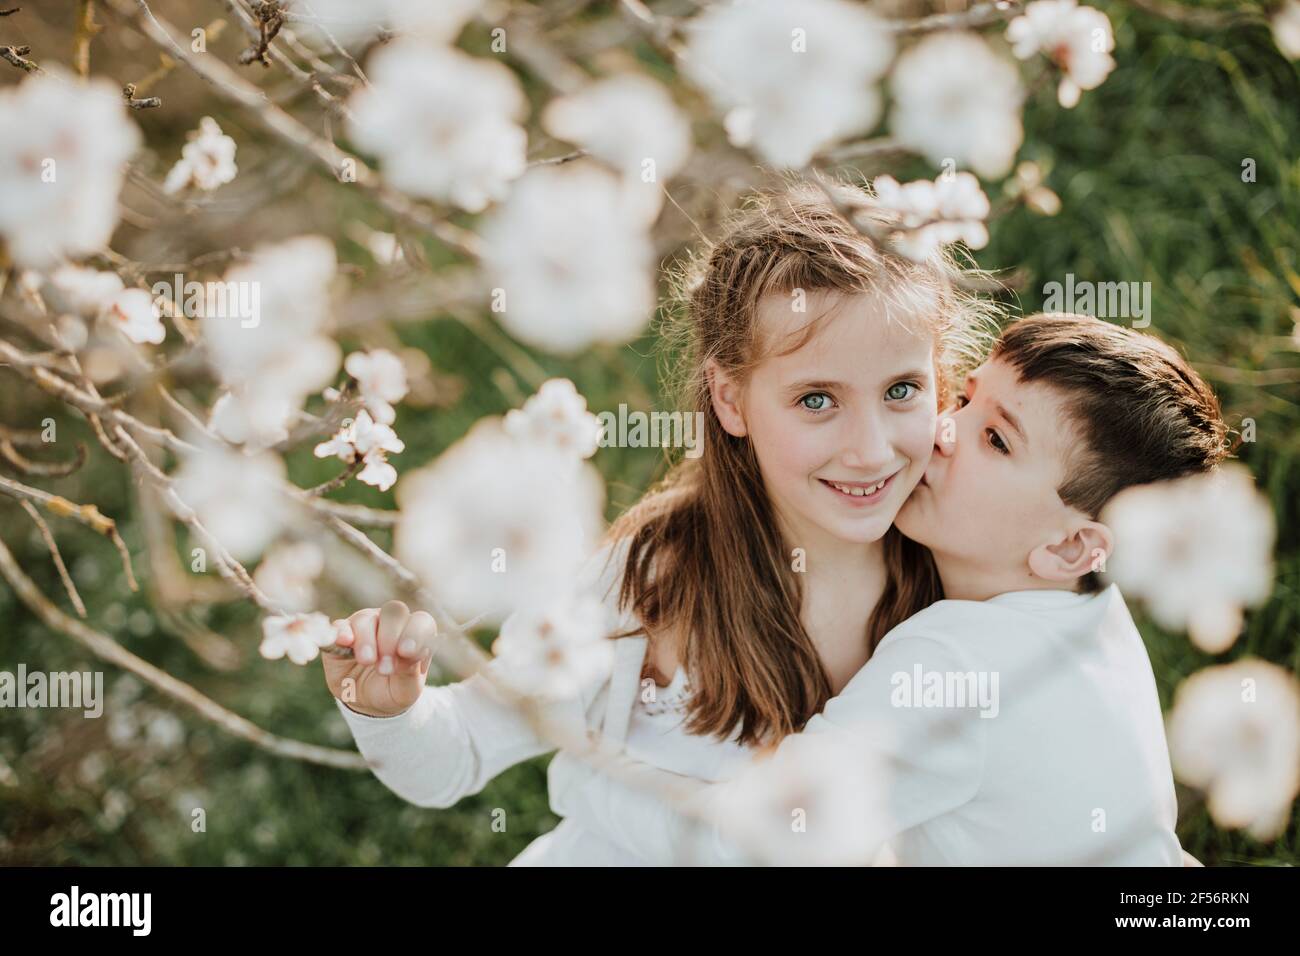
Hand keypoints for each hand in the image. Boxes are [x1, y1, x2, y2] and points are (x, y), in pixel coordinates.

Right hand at [322, 600, 435, 717]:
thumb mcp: (406, 689)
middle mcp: (390, 623)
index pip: (421, 621)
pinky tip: (345, 641)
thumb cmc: (392, 690)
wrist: (366, 703)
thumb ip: (411, 672)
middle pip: (394, 612)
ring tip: (366, 661)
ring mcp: (365, 625)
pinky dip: (342, 632)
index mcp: (414, 633)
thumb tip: (407, 653)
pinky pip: (340, 625)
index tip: (407, 653)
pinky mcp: (341, 633)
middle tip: (385, 667)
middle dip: (390, 638)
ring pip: (366, 618)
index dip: (416, 633)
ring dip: (367, 640)